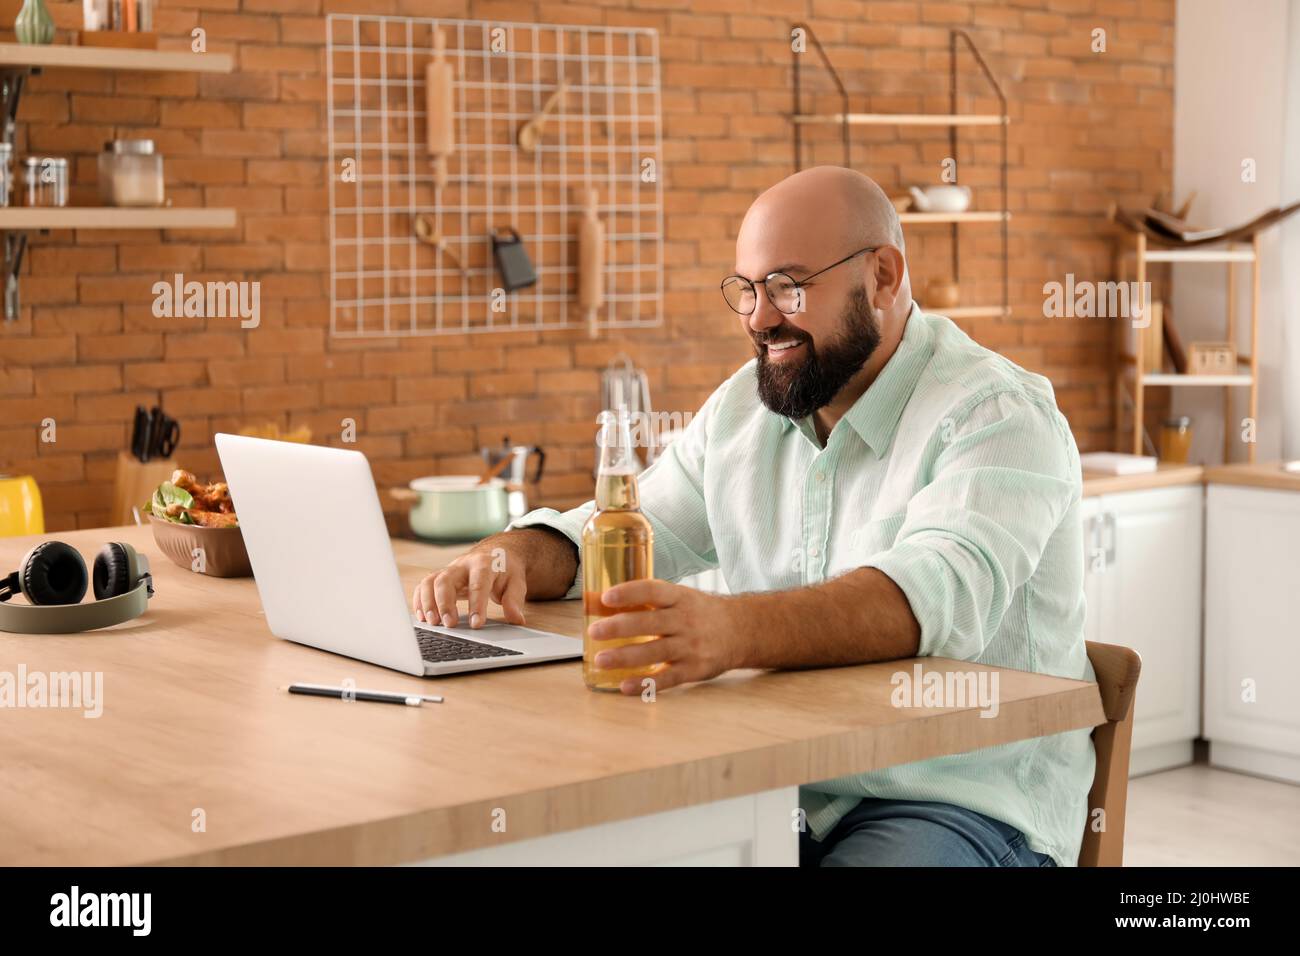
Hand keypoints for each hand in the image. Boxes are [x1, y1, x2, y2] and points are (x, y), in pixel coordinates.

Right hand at [413, 544, 527, 629]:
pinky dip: (419, 601)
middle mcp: (462, 565)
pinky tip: (422, 617)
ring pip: (430, 582)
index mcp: (484, 563)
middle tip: (450, 625)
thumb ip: (515, 600)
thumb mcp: (516, 582)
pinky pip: (423, 586)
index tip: (476, 624)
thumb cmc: (505, 569)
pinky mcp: (439, 577)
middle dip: (445, 603)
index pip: (478, 583)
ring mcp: (448, 570)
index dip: (476, 604)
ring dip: (428, 603)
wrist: (495, 553)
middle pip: (446, 580)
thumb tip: (516, 619)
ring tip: (433, 623)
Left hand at [587, 580, 745, 694]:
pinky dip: (645, 684)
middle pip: (650, 623)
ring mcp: (691, 646)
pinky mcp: (695, 669)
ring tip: (601, 660)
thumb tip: (600, 602)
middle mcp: (686, 620)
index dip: (629, 593)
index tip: (606, 597)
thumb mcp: (681, 597)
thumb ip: (648, 601)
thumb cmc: (700, 612)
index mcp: (680, 598)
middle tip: (594, 631)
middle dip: (619, 627)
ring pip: (655, 652)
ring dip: (625, 657)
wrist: (742, 631)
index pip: (653, 591)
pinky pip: (668, 679)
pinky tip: (624, 686)